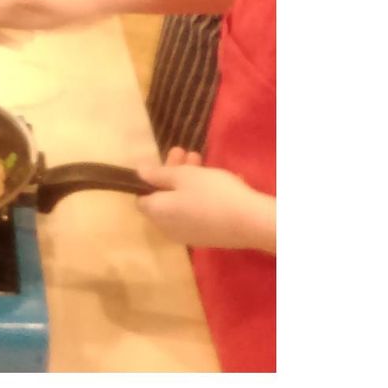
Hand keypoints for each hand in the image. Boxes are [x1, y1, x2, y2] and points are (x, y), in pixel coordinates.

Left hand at [134, 155, 275, 251]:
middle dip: (172, 172)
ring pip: (180, 203)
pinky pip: (196, 212)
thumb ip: (158, 174)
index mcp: (158, 213)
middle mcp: (168, 228)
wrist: (249, 222)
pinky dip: (199, 195)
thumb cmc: (212, 193)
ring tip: (199, 158)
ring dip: (187, 180)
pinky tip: (215, 180)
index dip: (149, 179)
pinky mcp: (207, 236)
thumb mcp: (184, 176)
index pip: (141, 198)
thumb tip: (138, 173)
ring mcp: (188, 234)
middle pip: (163, 198)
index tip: (162, 162)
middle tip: (184, 152)